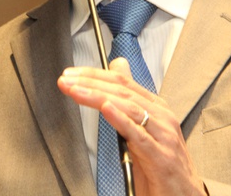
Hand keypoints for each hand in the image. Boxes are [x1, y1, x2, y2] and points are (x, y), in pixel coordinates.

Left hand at [58, 58, 205, 195]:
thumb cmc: (161, 164)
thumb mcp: (143, 128)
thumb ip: (129, 98)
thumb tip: (117, 66)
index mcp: (156, 108)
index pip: (122, 81)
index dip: (94, 75)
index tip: (71, 74)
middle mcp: (162, 117)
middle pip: (122, 91)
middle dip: (90, 83)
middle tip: (66, 80)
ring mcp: (163, 135)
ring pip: (128, 107)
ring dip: (97, 96)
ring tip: (76, 91)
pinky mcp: (161, 157)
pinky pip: (139, 135)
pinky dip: (121, 119)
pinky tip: (106, 108)